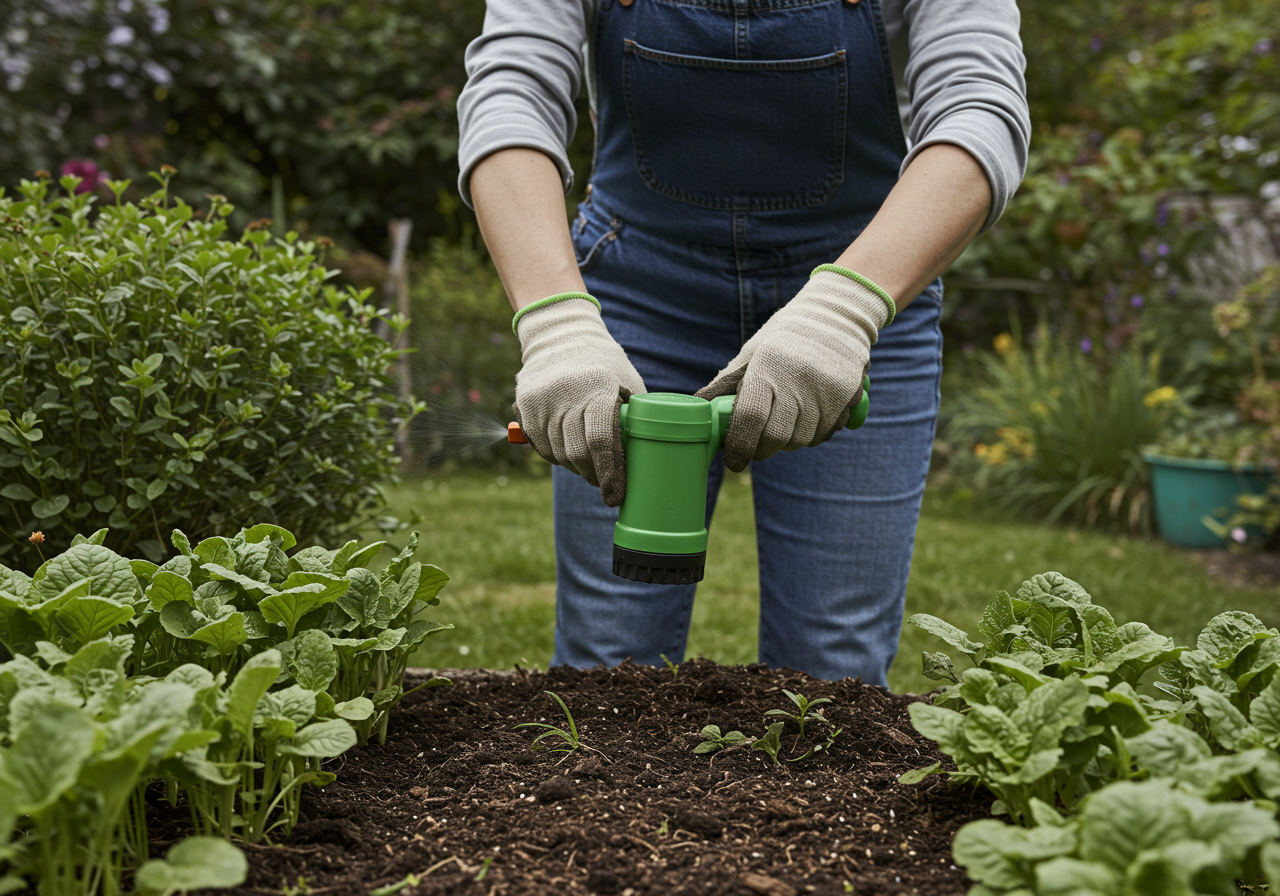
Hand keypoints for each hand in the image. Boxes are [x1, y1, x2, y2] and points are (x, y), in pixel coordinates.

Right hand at [514, 294, 645, 505]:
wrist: (560, 336)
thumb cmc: (605, 365)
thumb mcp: (627, 383)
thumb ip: (632, 417)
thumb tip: (646, 458)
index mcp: (597, 388)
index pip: (601, 441)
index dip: (610, 474)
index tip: (616, 496)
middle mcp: (565, 395)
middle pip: (577, 454)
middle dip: (593, 475)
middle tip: (605, 483)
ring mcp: (541, 401)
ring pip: (558, 455)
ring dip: (575, 466)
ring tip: (588, 461)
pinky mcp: (525, 406)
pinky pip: (541, 446)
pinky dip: (557, 455)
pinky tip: (568, 447)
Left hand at [696, 267, 893, 471]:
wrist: (836, 316)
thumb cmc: (784, 338)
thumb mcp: (752, 353)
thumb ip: (725, 385)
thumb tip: (696, 410)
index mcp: (768, 366)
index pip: (750, 418)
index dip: (739, 446)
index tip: (733, 460)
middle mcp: (799, 380)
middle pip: (776, 438)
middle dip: (761, 449)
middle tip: (754, 445)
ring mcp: (826, 391)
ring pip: (800, 441)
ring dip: (786, 442)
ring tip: (782, 420)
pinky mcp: (848, 400)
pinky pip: (823, 435)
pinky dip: (809, 435)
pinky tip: (806, 415)